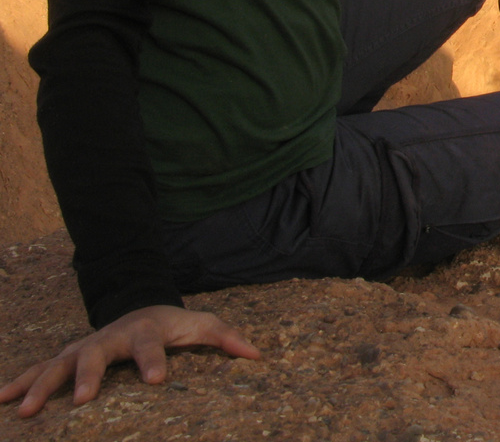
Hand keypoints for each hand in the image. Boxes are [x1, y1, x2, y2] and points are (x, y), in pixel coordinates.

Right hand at [0, 304, 260, 416]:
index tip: (156, 380)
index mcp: (145, 330)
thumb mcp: (201, 325)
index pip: (150, 343)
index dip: (154, 360)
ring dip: (41, 384)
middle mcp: (110, 337)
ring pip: (59, 362)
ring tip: (25, 410)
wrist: (139, 307)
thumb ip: (226, 337)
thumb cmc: (174, 323)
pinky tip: (2, 400)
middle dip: (88, 375)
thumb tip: (256, 354)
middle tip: (81, 400)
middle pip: (95, 352)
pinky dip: (20, 382)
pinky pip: (39, 369)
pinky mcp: (67, 357)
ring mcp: (85, 346)